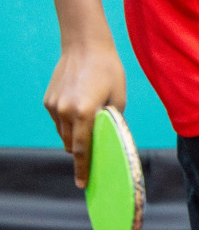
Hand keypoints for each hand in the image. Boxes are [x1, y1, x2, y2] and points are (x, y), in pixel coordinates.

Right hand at [43, 40, 126, 187]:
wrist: (85, 46)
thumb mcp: (118, 96)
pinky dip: (68, 121)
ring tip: (89, 122)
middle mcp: (66, 112)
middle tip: (92, 154)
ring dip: (74, 135)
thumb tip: (108, 137)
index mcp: (85, 112)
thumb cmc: (108, 69)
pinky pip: (59, 120)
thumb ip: (112, 120)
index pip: (82, 148)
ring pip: (63, 133)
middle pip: (70, 144)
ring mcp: (54, 107)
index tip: (82, 183)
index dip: (83, 167)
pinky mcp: (48, 101)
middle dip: (81, 151)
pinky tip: (80, 106)